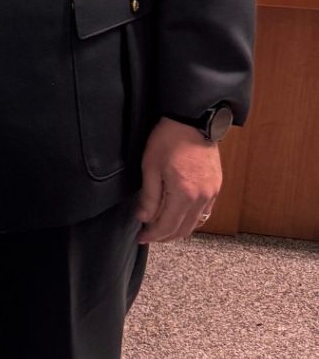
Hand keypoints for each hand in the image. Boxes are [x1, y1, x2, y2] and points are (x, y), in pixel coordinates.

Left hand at [136, 116, 222, 242]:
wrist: (192, 120)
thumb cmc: (168, 139)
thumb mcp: (150, 166)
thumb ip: (149, 197)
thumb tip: (144, 218)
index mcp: (184, 195)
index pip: (167, 227)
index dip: (153, 236)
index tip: (141, 238)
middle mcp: (202, 198)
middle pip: (183, 230)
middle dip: (164, 236)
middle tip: (149, 235)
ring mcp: (212, 193)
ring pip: (196, 223)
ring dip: (179, 229)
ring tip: (162, 227)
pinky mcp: (216, 186)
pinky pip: (205, 212)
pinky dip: (192, 219)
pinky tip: (180, 215)